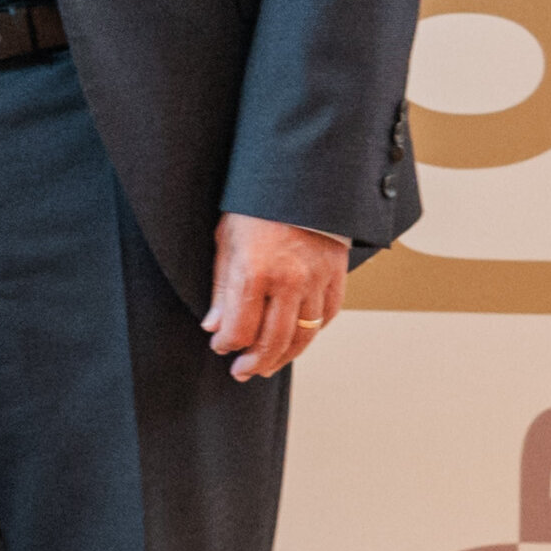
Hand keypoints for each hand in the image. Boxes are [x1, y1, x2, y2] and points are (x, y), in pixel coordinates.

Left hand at [203, 214, 354, 382]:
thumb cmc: (255, 206)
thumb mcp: (226, 241)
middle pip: (273, 340)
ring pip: (303, 335)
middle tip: (242, 372)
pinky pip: (327, 315)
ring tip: (267, 365)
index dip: (226, 344)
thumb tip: (214, 326)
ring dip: (284, 356)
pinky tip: (297, 339)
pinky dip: (312, 332)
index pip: (240, 329)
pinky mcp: (336, 275)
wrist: (300, 178)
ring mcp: (317, 280)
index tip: (220, 347)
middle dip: (254, 362)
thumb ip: (222, 288)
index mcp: (255, 272)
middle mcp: (290, 281)